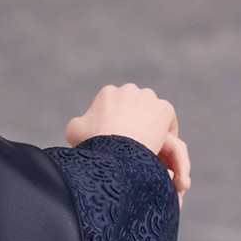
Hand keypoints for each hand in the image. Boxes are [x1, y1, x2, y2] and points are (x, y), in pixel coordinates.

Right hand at [65, 83, 190, 203]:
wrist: (115, 151)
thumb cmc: (93, 143)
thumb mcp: (74, 131)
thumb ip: (79, 123)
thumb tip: (83, 124)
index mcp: (107, 93)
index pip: (114, 107)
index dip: (115, 123)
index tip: (117, 139)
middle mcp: (129, 89)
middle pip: (134, 107)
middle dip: (133, 121)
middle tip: (132, 144)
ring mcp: (149, 98)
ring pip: (151, 112)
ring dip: (150, 125)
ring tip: (146, 146)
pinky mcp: (165, 109)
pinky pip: (167, 121)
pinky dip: (165, 132)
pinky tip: (160, 147)